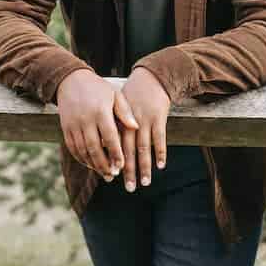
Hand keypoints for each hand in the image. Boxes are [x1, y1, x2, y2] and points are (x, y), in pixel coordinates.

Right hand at [55, 69, 137, 180]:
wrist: (71, 80)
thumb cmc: (98, 88)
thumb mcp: (115, 95)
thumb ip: (125, 112)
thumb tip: (136, 127)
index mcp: (100, 111)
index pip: (110, 137)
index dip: (116, 153)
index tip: (122, 166)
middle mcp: (85, 119)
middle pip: (94, 148)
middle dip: (104, 164)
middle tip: (112, 175)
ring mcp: (73, 124)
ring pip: (82, 150)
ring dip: (93, 164)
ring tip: (104, 174)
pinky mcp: (65, 128)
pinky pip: (72, 148)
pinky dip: (81, 158)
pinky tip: (90, 165)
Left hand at [119, 66, 172, 192]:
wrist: (151, 77)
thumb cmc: (133, 94)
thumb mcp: (118, 107)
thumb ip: (114, 125)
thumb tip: (104, 146)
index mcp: (118, 121)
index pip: (114, 146)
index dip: (114, 162)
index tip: (113, 177)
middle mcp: (130, 123)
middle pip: (128, 151)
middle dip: (129, 171)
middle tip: (129, 188)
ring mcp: (145, 121)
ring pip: (144, 149)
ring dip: (145, 167)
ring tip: (145, 183)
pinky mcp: (159, 118)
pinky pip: (160, 139)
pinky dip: (160, 153)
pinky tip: (161, 165)